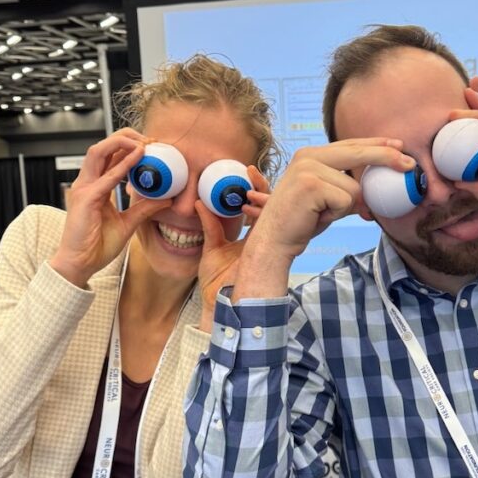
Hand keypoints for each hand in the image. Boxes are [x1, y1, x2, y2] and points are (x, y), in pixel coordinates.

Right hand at [50, 129, 168, 286]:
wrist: (81, 264)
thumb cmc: (97, 244)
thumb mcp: (128, 223)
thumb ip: (144, 209)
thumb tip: (167, 200)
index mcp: (94, 186)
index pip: (109, 156)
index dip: (129, 146)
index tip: (152, 145)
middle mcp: (86, 183)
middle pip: (102, 147)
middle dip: (125, 137)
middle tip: (150, 139)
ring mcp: (83, 189)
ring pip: (98, 152)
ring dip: (122, 143)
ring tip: (144, 142)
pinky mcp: (85, 200)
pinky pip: (106, 177)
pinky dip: (122, 165)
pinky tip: (138, 157)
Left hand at [195, 166, 270, 329]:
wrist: (218, 305)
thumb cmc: (215, 283)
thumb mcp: (210, 247)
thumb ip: (209, 225)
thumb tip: (199, 203)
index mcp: (252, 237)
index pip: (260, 206)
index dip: (255, 188)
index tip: (246, 172)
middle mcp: (264, 240)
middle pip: (272, 206)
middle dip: (264, 187)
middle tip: (250, 174)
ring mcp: (270, 246)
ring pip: (278, 214)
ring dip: (266, 198)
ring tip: (251, 188)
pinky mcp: (271, 253)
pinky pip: (277, 230)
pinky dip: (270, 214)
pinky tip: (258, 205)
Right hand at [240, 139, 412, 265]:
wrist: (274, 240)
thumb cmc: (301, 222)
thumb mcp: (327, 200)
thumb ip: (347, 190)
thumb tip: (373, 194)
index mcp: (310, 155)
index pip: (350, 145)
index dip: (376, 145)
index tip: (398, 147)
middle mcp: (308, 156)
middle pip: (358, 153)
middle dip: (386, 158)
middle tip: (409, 164)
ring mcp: (308, 168)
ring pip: (354, 186)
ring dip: (345, 206)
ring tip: (321, 213)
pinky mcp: (311, 184)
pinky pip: (346, 200)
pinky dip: (337, 213)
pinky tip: (317, 216)